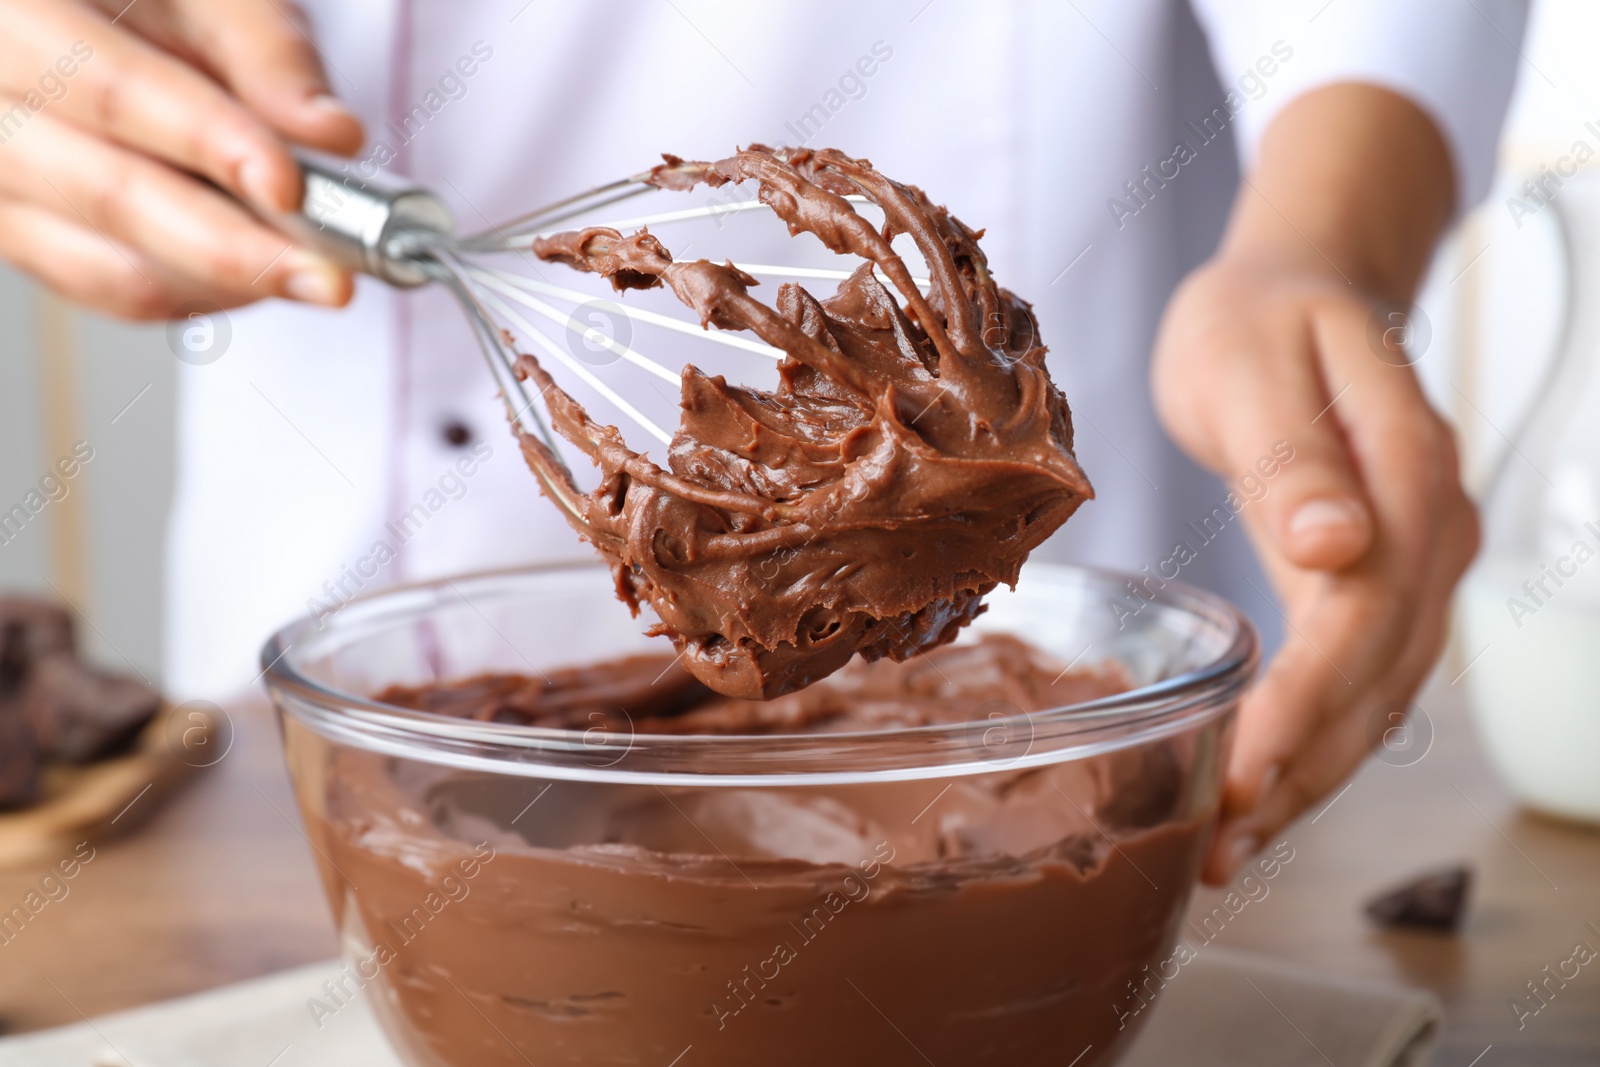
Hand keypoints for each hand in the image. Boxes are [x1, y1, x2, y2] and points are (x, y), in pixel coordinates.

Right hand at [0, 0, 363, 318]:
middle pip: (109, 196)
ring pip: (113, 266)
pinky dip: (198, 293)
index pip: (111, 89)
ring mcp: (0, 182)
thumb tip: (329, 133)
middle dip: (235, 247)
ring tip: (311, 270)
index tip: (289, 187)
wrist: (100, 23)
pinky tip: (259, 273)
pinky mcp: (22, 236)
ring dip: (228, 282)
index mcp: (17, 17)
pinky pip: (113, 290)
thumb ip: (265, 51)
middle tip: (330, 274)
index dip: (207, 143)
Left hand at [1150, 85, 1478, 883]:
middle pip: (1376, 680)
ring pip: (1378, 696)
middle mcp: (1430, 532)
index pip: (1359, 619)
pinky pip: (1364, 678)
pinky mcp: (1388, 580)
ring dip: (1310, 779)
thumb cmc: (1260, 318)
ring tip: (1230, 847)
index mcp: (1404, 475)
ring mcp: (1420, 562)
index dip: (1302, 708)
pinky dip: (1316, 741)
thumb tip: (1337, 547)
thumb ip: (1293, 459)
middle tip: (1218, 849)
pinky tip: (1264, 789)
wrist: (1301, 284)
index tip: (1240, 775)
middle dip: (1300, 773)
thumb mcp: (1256, 367)